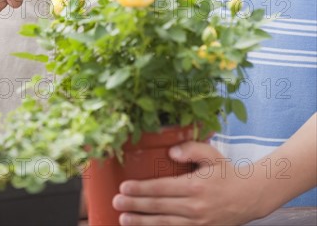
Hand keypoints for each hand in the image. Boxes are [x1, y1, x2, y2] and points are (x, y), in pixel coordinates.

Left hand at [112, 141, 263, 225]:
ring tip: (123, 219)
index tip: (124, 187)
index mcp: (196, 185)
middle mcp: (195, 206)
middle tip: (116, 203)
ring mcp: (198, 222)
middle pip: (159, 207)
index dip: (141, 189)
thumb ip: (191, 149)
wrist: (250, 196)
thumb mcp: (212, 155)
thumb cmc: (228, 172)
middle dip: (134, 205)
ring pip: (164, 223)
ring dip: (142, 222)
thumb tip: (170, 153)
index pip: (162, 188)